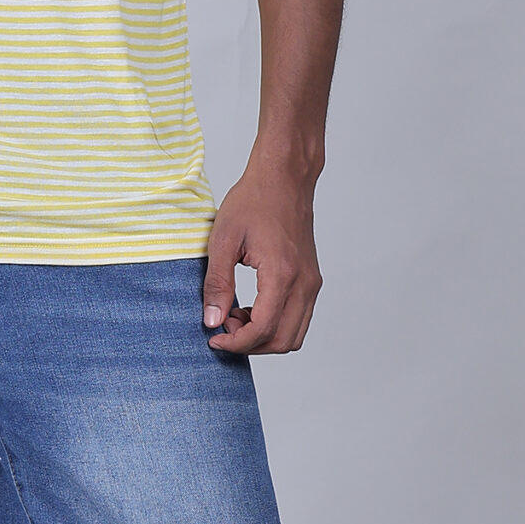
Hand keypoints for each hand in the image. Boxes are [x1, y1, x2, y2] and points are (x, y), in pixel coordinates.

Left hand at [202, 158, 322, 355]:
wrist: (283, 178)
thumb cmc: (253, 201)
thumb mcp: (223, 240)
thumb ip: (217, 283)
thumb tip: (212, 320)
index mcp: (282, 274)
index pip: (263, 329)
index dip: (236, 343)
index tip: (214, 338)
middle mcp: (304, 283)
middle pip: (283, 341)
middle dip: (250, 344)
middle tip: (223, 327)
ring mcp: (312, 282)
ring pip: (294, 334)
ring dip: (264, 337)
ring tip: (236, 316)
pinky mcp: (312, 279)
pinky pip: (298, 318)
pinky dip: (276, 324)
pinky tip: (251, 307)